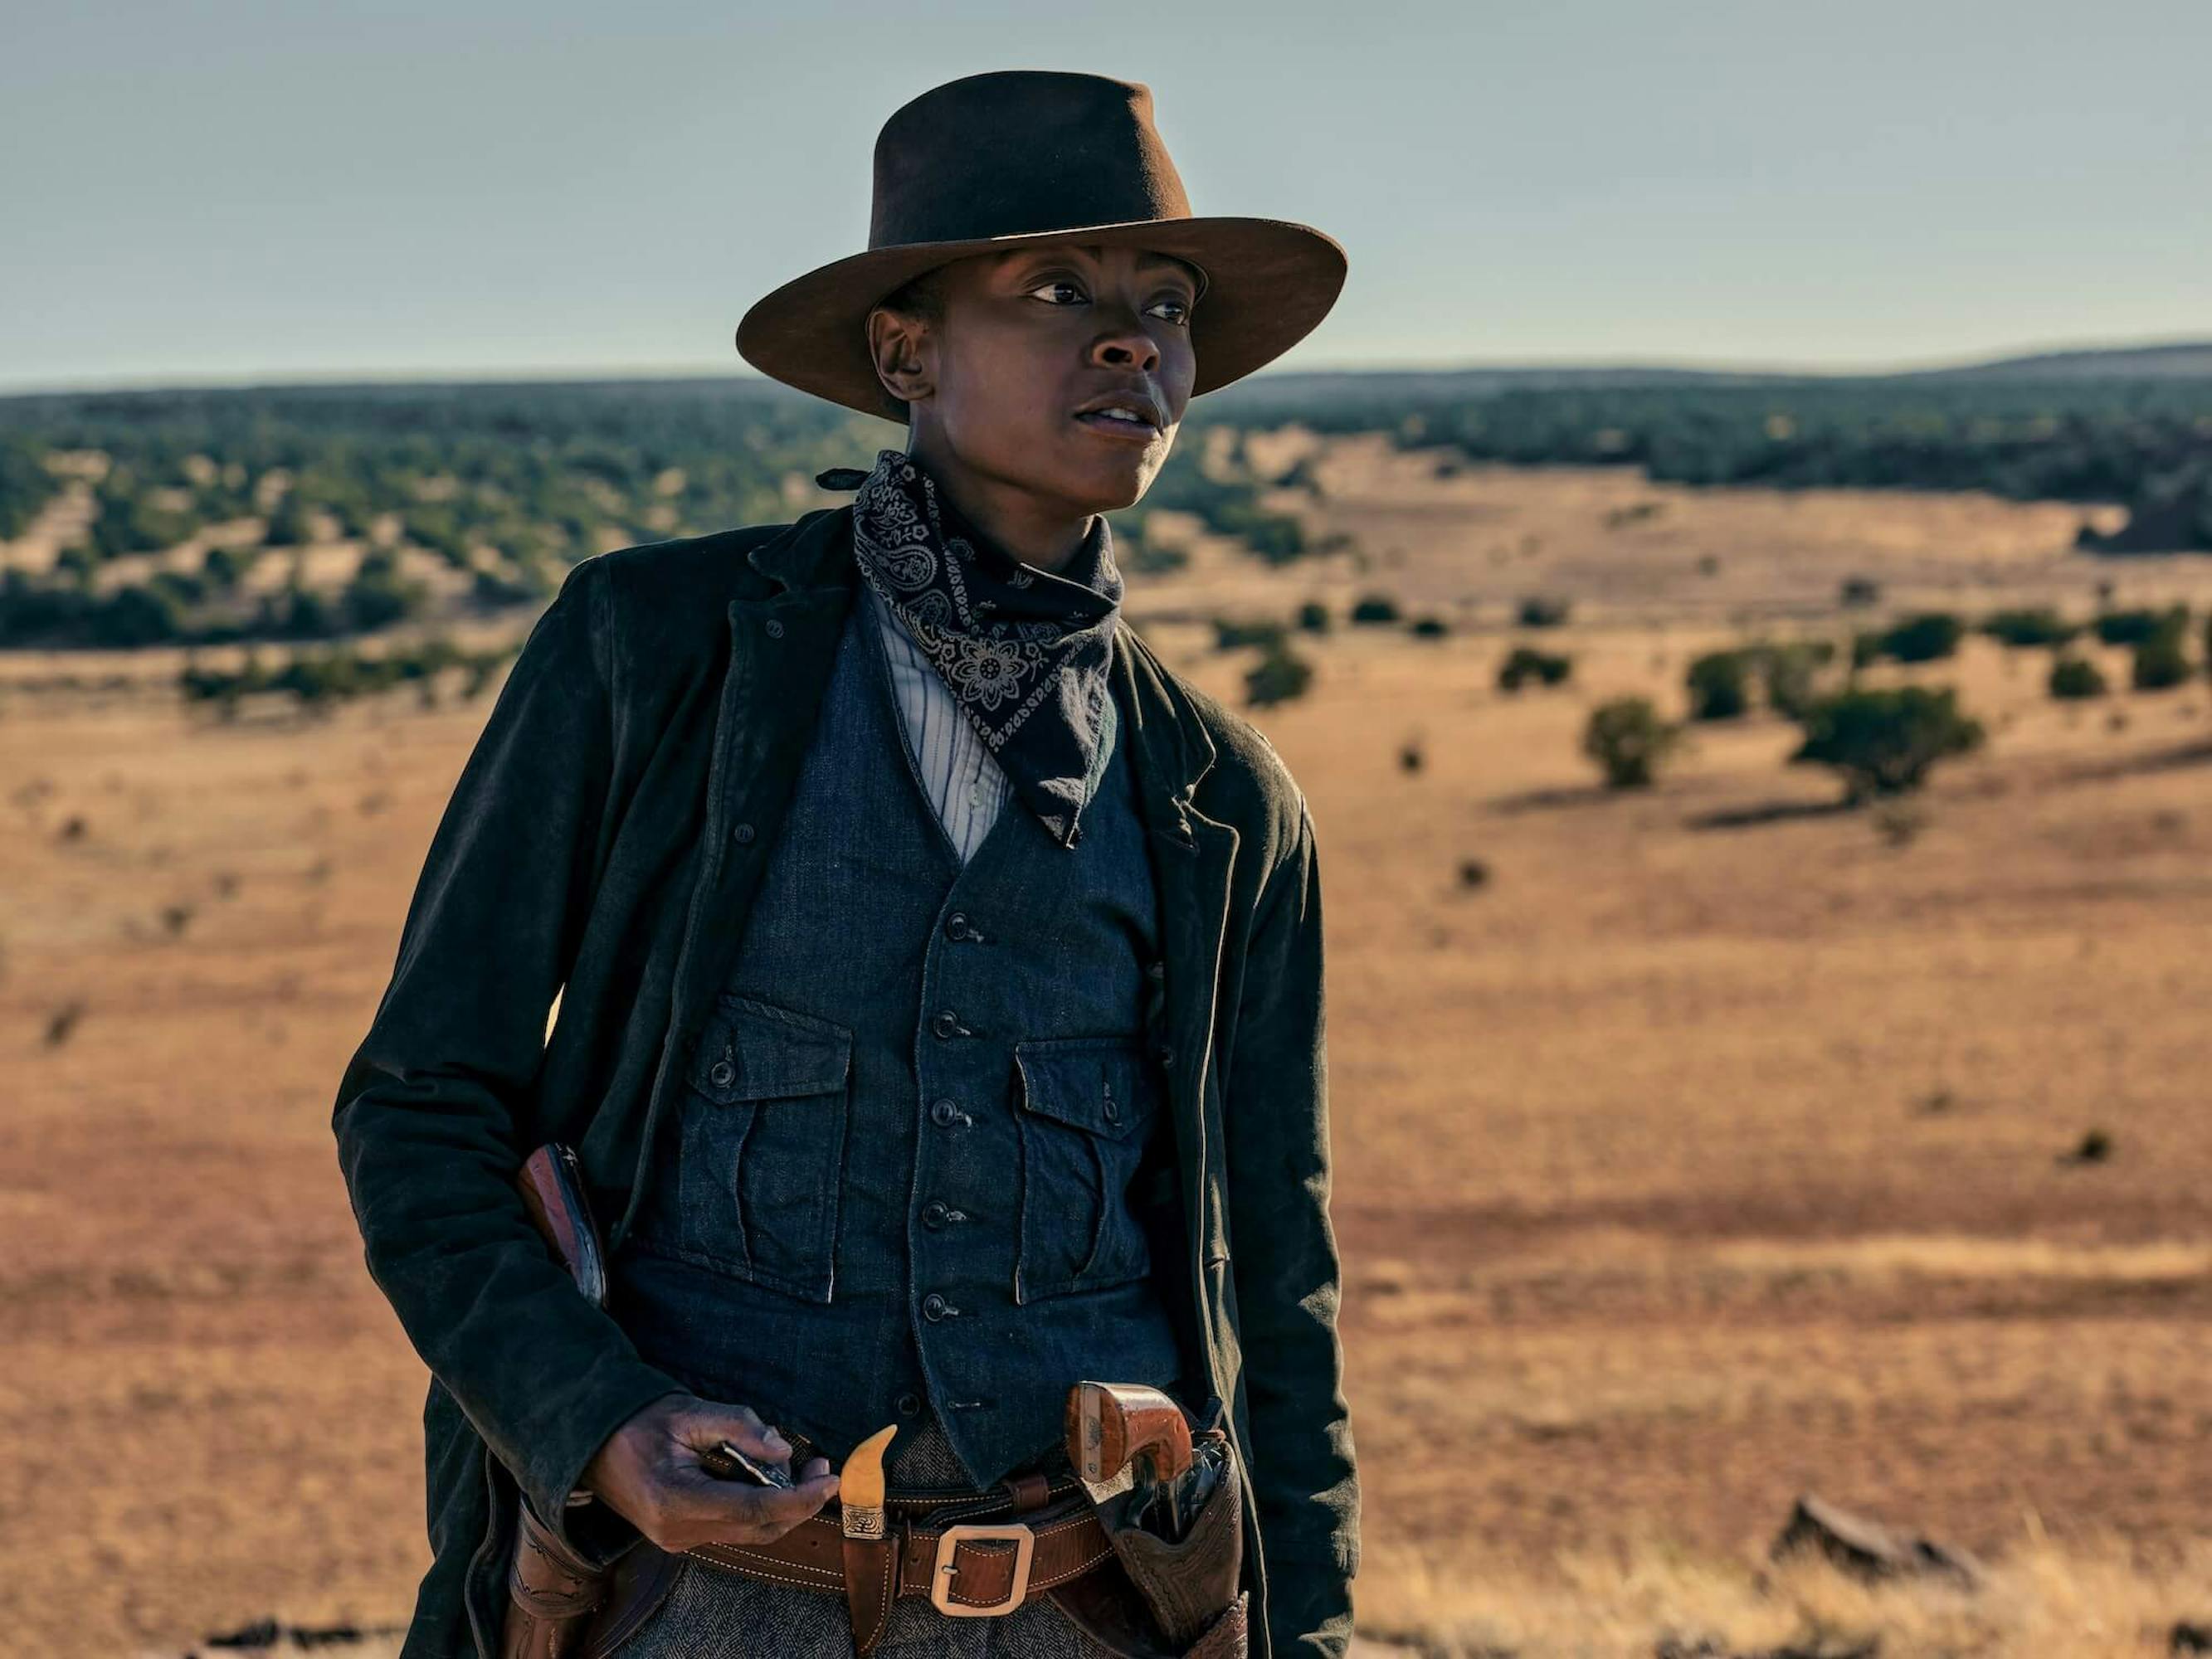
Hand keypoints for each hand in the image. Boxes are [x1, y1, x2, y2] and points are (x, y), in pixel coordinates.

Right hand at [581, 1392, 839, 1551]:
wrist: (594, 1443)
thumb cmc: (640, 1421)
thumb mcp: (690, 1412)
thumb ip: (739, 1427)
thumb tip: (781, 1452)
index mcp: (676, 1500)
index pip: (754, 1509)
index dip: (800, 1497)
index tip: (831, 1478)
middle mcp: (677, 1531)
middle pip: (757, 1528)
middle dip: (799, 1503)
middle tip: (824, 1470)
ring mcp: (677, 1540)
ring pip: (748, 1533)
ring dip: (782, 1507)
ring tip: (804, 1472)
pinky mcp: (680, 1538)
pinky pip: (732, 1529)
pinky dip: (759, 1510)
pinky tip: (770, 1482)